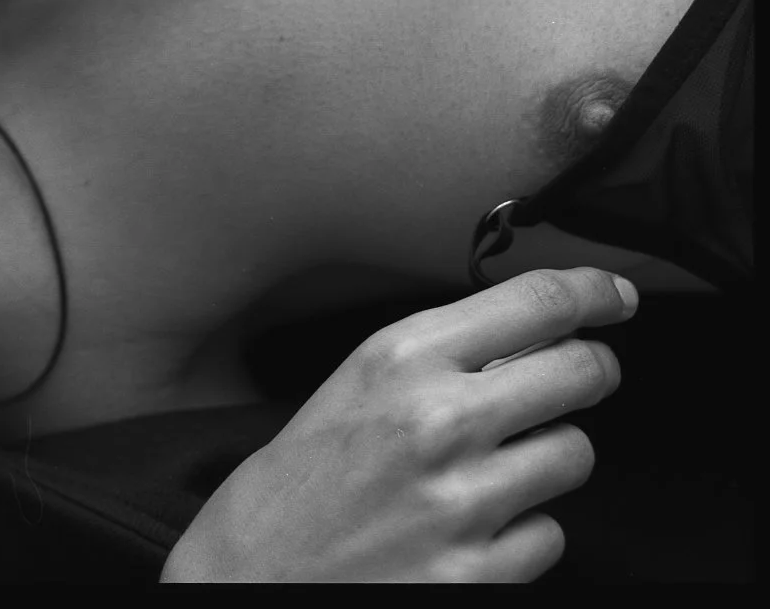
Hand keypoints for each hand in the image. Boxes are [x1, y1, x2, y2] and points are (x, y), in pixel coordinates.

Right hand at [162, 267, 636, 582]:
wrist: (253, 573)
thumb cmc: (296, 481)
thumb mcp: (354, 386)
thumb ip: (438, 357)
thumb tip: (527, 337)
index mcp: (400, 359)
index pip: (536, 303)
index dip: (593, 292)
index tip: (611, 296)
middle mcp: (440, 420)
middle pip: (581, 372)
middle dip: (590, 371)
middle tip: (579, 376)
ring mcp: (466, 500)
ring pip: (575, 453)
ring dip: (548, 456)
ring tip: (494, 467)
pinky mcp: (482, 571)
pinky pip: (551, 535)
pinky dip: (524, 531)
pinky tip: (473, 527)